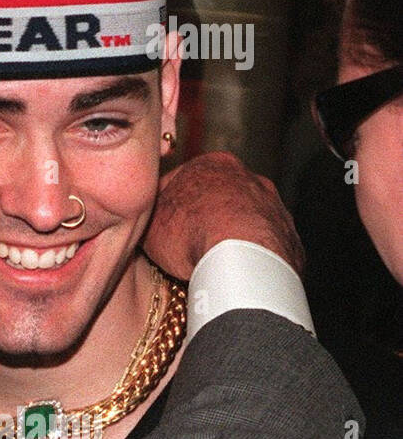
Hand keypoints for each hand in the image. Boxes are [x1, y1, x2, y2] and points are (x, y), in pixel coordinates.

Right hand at [145, 152, 303, 278]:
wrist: (242, 263)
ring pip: (245, 222)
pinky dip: (250, 258)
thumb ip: (152, 214)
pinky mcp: (291, 239)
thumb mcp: (150, 223)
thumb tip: (147, 219)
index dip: (166, 204)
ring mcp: (275, 207)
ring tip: (211, 264)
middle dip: (203, 218)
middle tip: (184, 244)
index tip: (159, 225)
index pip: (182, 179)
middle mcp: (250, 178)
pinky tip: (235, 274)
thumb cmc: (191, 235)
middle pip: (218, 198)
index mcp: (213, 164)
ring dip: (230, 238)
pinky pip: (264, 247)